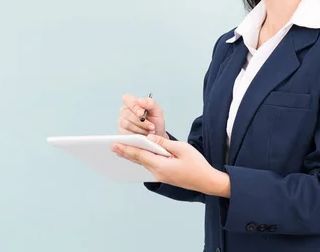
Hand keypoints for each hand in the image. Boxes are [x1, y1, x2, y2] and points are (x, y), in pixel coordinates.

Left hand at [111, 134, 228, 195]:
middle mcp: (158, 172)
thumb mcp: (182, 149)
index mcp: (161, 165)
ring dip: (131, 156)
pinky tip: (137, 156)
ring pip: (143, 163)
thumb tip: (150, 138)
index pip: (140, 155)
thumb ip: (165, 143)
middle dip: (125, 152)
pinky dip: (141, 159)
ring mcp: (161, 175)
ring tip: (120, 150)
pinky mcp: (165, 175)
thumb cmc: (197, 164)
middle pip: (138, 160)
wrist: (207, 181)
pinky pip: (149, 166)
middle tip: (112, 146)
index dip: (127, 148)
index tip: (115, 144)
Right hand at [118, 94, 166, 138]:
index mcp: (132, 103)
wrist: (156, 135)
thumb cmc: (155, 121)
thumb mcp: (157, 111)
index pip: (127, 99)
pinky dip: (137, 135)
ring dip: (141, 129)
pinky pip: (127, 134)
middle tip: (152, 127)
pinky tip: (144, 136)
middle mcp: (124, 111)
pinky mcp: (122, 132)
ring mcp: (122, 122)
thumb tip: (139, 100)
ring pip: (127, 124)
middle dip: (141, 122)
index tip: (141, 114)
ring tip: (150, 132)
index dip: (133, 106)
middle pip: (127, 113)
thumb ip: (150, 103)